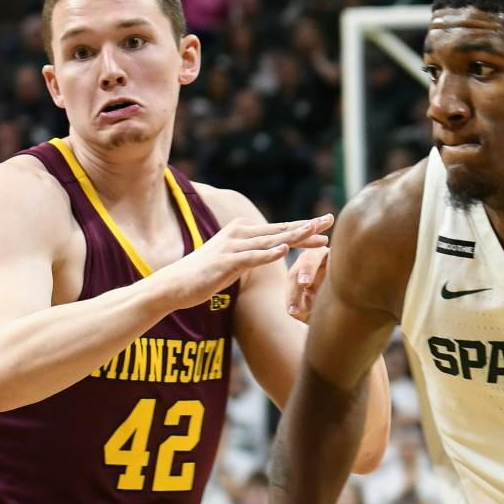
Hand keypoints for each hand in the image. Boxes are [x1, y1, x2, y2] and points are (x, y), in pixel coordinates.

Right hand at [168, 214, 331, 310]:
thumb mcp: (234, 260)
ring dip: (293, 235)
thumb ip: (253, 253)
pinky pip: (250, 257)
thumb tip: (273, 250)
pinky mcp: (225, 262)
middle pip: (280, 230)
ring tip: (315, 231)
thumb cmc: (206, 274)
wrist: (175, 284)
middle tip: (329, 219)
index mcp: (243, 232)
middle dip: (306, 225)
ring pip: (269, 240)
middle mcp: (239, 234)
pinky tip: (284, 250)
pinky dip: (267, 253)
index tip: (327, 224)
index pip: (280, 229)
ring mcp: (232, 247)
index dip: (304, 227)